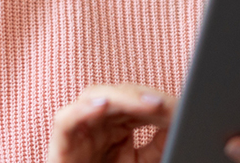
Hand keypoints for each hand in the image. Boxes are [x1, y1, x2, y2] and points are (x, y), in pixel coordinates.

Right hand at [46, 83, 176, 162]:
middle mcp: (96, 121)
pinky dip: (82, 110)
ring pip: (94, 97)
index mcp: (115, 124)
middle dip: (141, 96)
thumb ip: (158, 145)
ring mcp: (78, 130)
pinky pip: (66, 120)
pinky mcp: (60, 143)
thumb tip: (178, 121)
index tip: (176, 106)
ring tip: (146, 104)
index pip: (135, 101)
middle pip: (117, 94)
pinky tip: (102, 105)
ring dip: (122, 97)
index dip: (154, 100)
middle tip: (164, 104)